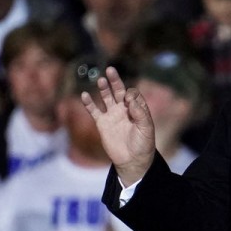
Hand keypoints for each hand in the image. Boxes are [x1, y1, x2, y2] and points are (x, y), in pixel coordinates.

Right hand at [81, 67, 155, 184]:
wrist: (132, 160)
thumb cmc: (143, 144)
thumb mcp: (146, 129)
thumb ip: (141, 113)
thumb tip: (130, 99)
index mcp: (137, 109)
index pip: (132, 94)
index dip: (130, 94)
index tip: (129, 102)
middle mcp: (124, 109)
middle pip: (119, 90)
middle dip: (115, 81)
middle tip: (111, 70)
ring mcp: (112, 115)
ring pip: (106, 97)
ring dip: (103, 89)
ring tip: (101, 80)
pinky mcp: (102, 123)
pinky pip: (94, 111)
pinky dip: (88, 103)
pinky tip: (84, 95)